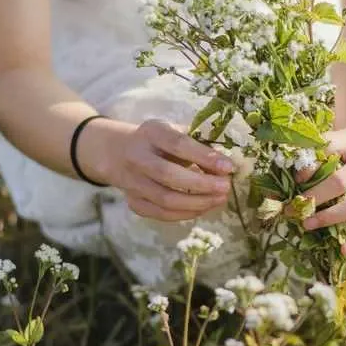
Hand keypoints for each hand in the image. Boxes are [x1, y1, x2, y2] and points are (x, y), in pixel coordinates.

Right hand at [80, 117, 233, 221]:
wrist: (118, 153)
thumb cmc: (158, 141)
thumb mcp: (174, 132)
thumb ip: (198, 145)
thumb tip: (226, 165)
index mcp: (151, 133)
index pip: (177, 144)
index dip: (203, 156)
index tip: (228, 166)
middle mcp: (137, 157)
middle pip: (168, 175)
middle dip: (201, 184)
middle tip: (225, 187)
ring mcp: (132, 182)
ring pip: (165, 199)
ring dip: (197, 203)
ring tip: (219, 199)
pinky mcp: (134, 202)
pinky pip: (161, 213)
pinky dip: (186, 213)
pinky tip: (203, 208)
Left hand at [296, 127, 345, 254]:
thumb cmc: (340, 151)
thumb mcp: (326, 144)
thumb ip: (310, 155)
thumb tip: (296, 179)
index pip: (329, 150)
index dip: (309, 167)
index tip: (294, 180)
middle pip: (342, 182)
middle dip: (315, 198)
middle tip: (292, 209)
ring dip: (330, 217)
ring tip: (307, 225)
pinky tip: (344, 250)